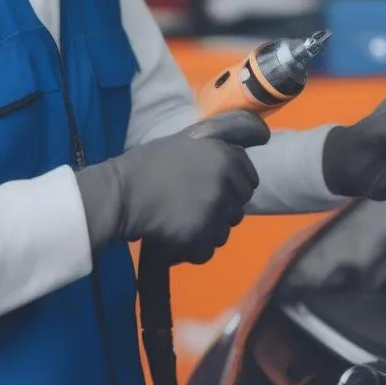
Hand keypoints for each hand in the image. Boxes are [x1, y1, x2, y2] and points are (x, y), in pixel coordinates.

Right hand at [76, 111, 270, 260]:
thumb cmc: (150, 164)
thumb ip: (229, 133)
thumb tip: (266, 135)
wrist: (119, 194)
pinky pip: (206, 251)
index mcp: (226, 156)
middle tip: (187, 202)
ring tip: (178, 219)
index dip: (228, 185)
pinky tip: (172, 235)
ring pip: (224, 231)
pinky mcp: (199, 236)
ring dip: (204, 230)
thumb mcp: (192, 138)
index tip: (202, 185)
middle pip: (238, 208)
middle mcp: (226, 182)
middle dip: (218, 209)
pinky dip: (190, 249)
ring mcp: (214, 210)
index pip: (249, 180)